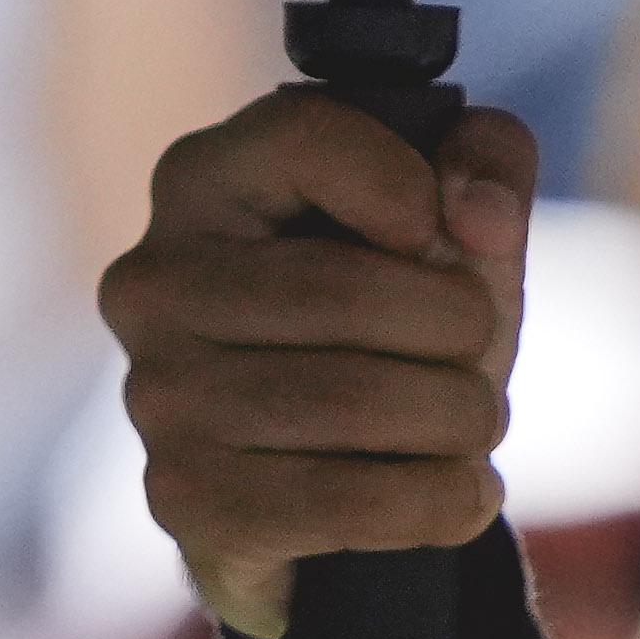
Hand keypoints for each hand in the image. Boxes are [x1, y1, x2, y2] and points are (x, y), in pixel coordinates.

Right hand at [105, 82, 544, 638]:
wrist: (317, 496)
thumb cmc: (386, 335)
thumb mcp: (448, 233)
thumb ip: (484, 163)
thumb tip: (481, 214)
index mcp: (203, 181)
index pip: (306, 136)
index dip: (410, 184)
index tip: (442, 235)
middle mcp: (156, 280)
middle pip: (348, 290)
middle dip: (462, 332)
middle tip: (482, 361)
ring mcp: (159, 393)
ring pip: (358, 401)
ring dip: (462, 422)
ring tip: (473, 425)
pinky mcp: (187, 497)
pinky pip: (353, 502)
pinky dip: (444, 500)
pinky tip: (464, 491)